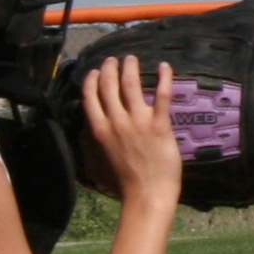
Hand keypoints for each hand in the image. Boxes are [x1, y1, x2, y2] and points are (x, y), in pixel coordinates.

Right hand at [80, 57, 185, 211]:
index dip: (92, 80)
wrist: (147, 195)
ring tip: (131, 59)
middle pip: (109, 85)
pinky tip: (164, 66)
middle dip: (110, 68)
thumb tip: (89, 133)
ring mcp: (138, 121)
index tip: (95, 71)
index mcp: (99, 130)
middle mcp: (116, 121)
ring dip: (130, 68)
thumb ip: (92, 145)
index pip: (91, 97)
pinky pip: (162, 94)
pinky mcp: (160, 124)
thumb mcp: (98, 163)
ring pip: (131, 84)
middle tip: (114, 60)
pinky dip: (164, 77)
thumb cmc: (123, 184)